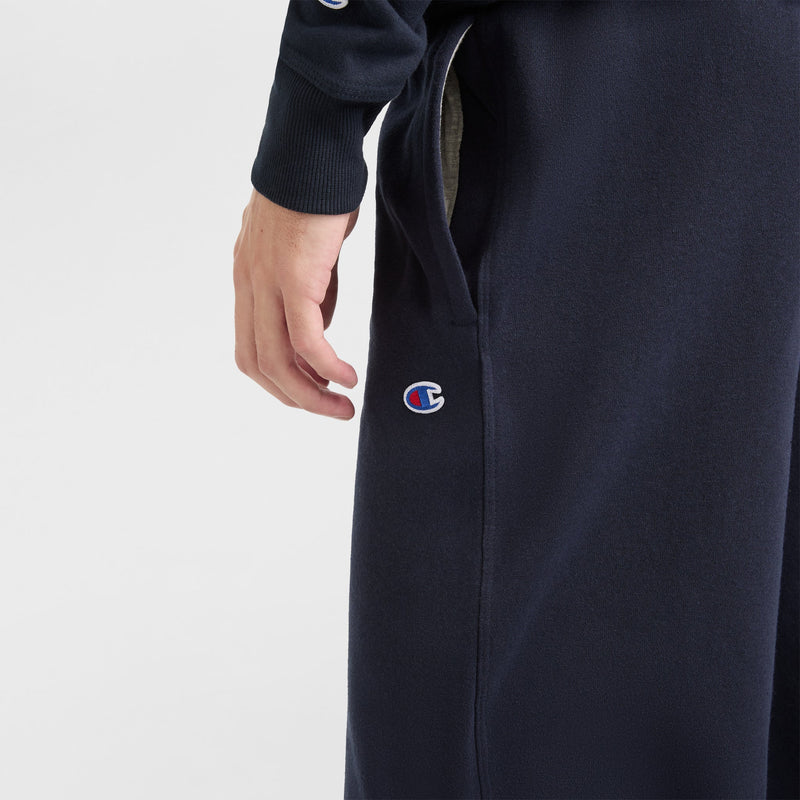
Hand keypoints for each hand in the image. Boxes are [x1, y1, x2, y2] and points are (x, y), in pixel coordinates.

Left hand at [233, 187, 359, 419]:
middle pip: (258, 364)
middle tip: (330, 411)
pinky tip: (347, 376)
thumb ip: (310, 294)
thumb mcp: (308, 254)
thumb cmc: (316, 194)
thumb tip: (321, 332)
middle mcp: (249, 284)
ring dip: (311, 393)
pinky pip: (306, 339)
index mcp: (249, 279)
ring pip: (278, 359)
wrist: (314, 151)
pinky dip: (326, 366)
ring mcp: (266, 282)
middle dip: (295, 397)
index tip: (311, 392)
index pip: (251, 347)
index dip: (278, 380)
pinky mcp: (293, 277)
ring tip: (342, 406)